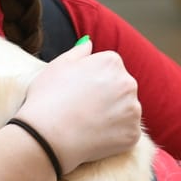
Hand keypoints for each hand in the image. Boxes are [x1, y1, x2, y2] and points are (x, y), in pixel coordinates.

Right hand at [12, 38, 142, 170]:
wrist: (47, 137)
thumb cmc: (48, 98)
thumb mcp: (58, 65)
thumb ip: (78, 52)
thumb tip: (89, 42)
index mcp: (112, 62)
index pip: (109, 69)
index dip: (91, 82)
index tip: (77, 92)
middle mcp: (128, 83)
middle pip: (121, 89)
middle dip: (106, 97)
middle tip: (82, 109)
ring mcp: (133, 110)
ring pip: (125, 111)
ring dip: (112, 116)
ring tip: (87, 123)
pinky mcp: (133, 134)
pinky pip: (126, 133)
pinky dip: (114, 136)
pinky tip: (94, 136)